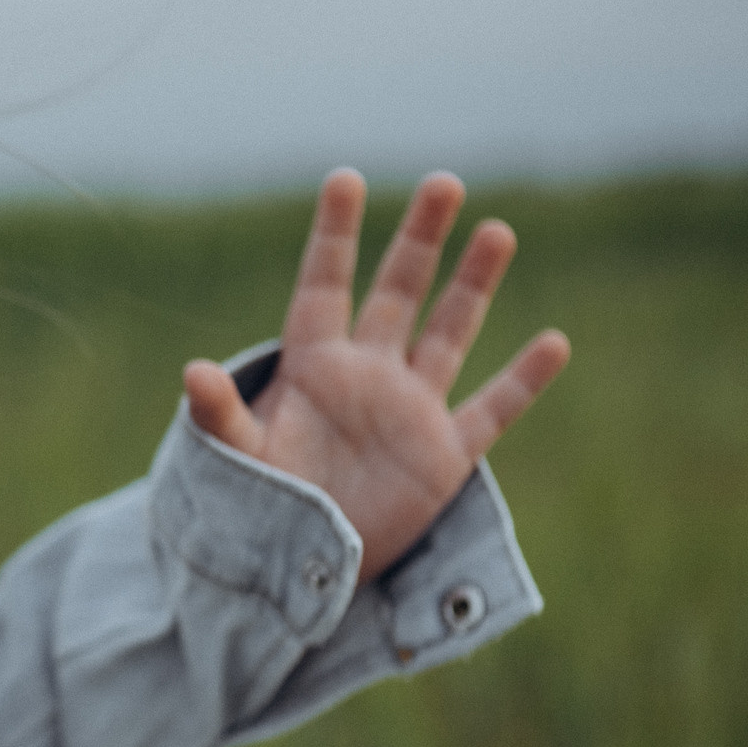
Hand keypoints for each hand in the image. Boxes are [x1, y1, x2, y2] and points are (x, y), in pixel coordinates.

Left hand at [183, 168, 569, 580]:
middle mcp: (366, 374)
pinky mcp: (443, 454)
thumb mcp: (240, 456)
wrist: (302, 567)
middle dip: (419, 239)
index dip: (334, 235)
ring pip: (449, 332)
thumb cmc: (261, 507)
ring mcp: (409, 410)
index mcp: (313, 365)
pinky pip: (492, 409)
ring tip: (497, 231)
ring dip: (473, 286)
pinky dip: (523, 380)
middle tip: (442, 182)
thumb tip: (193, 371)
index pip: (324, 284)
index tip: (344, 179)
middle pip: (397, 291)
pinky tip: (554, 342)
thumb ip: (219, 414)